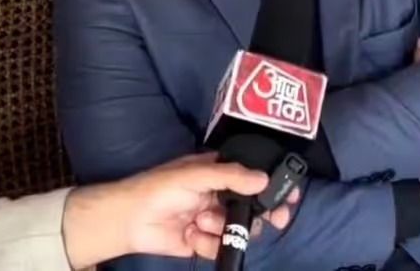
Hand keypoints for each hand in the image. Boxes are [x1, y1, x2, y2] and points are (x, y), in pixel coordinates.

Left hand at [61, 153, 297, 266]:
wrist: (130, 220)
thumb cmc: (160, 188)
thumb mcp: (196, 174)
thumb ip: (231, 176)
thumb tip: (264, 180)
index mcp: (220, 172)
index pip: (254, 176)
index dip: (273, 186)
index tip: (289, 196)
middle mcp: (220, 195)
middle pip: (254, 206)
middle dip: (260, 214)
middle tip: (273, 220)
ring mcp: (214, 219)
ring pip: (239, 228)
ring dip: (222, 227)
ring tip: (201, 222)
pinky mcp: (205, 241)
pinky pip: (222, 245)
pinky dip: (208, 243)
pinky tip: (191, 235)